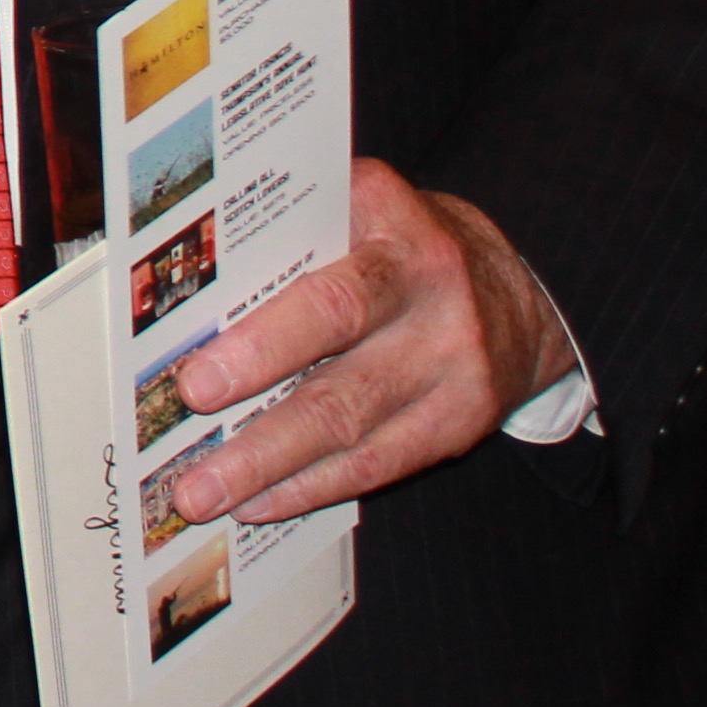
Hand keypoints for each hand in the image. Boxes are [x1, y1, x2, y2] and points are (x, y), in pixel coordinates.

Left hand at [151, 158, 575, 524]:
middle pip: (341, 385)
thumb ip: (292, 228)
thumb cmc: (400, 241)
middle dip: (258, 436)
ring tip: (204, 497)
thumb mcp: (361, 204)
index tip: (196, 381)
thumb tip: (189, 284)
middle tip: (190, 470)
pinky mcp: (461, 423)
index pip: (330, 301)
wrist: (518, 293)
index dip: (263, 346)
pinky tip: (259, 502)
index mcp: (399, 238)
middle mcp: (435, 307)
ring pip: (353, 435)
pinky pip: (380, 465)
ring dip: (271, 473)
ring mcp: (455, 372)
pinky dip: (312, 487)